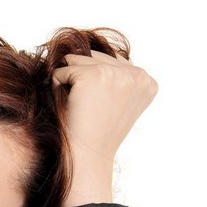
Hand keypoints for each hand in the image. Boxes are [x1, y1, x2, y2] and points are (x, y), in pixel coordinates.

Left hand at [52, 51, 157, 206]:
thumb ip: (118, 78)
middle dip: (83, 78)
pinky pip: (62, 71)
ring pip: (78, 62)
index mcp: (149, 82)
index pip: (115, 63)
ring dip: (70, 82)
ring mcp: (116, 73)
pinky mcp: (92, 75)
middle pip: (96, 58)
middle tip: (86, 109)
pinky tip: (69, 106)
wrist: (87, 156)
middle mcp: (137, 74)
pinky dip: (58, 87)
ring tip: (79, 107)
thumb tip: (91, 51)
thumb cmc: (98, 134)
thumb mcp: (120, 104)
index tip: (98, 107)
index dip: (97, 82)